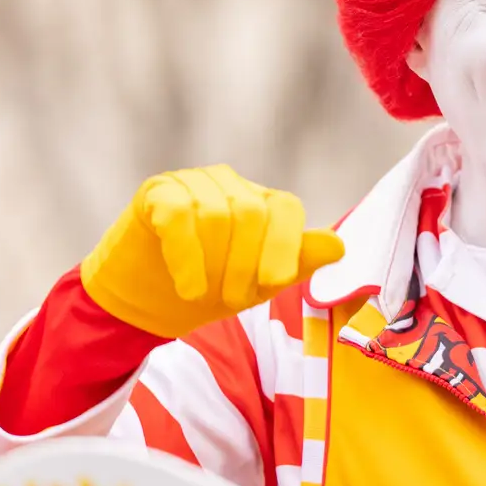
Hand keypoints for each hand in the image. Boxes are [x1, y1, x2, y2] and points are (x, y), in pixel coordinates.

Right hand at [79, 165, 344, 337]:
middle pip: (252, 212)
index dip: (284, 245)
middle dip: (244, 264)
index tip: (273, 282)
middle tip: (231, 300)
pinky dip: (185, 256)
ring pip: (215, 215)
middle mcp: (231, 184)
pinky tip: (185, 284)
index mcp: (262, 202)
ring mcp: (192, 182)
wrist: (146, 303)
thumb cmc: (208, 289)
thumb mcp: (258, 283)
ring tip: (200, 294)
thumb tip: (339, 245)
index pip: (286, 208)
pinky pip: (178, 215)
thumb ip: (296, 261)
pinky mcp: (157, 191)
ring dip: (211, 265)